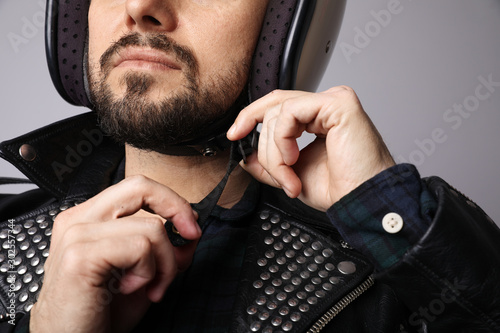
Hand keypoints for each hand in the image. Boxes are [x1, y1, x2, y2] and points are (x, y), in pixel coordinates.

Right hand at [30, 175, 199, 332]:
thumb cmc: (102, 312)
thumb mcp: (144, 273)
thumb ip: (165, 248)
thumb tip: (191, 232)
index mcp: (90, 217)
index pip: (138, 187)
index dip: (172, 202)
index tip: (191, 227)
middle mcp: (79, 219)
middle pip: (141, 187)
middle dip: (177, 211)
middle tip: (189, 240)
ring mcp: (77, 234)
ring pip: (151, 227)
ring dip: (164, 264)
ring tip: (149, 287)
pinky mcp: (80, 255)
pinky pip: (140, 248)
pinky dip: (147, 273)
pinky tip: (127, 289)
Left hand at [227, 86, 394, 210]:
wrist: (362, 203)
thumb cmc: (340, 190)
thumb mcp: (293, 174)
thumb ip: (269, 162)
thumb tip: (245, 155)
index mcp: (319, 117)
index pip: (277, 105)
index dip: (251, 117)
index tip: (235, 136)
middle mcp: (326, 105)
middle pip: (273, 107)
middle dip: (264, 146)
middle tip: (278, 175)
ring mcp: (333, 101)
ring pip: (278, 112)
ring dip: (274, 152)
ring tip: (290, 177)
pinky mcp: (338, 104)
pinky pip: (289, 113)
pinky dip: (282, 141)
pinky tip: (294, 160)